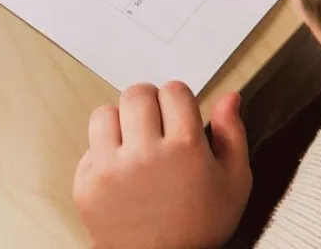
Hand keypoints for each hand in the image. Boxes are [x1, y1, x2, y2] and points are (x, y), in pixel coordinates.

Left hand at [73, 82, 250, 248]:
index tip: (178, 114)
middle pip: (137, 94)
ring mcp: (111, 168)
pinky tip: (121, 170)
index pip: (173, 90)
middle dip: (148, 103)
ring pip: (106, 113)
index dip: (177, 100)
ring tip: (134, 144)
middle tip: (155, 124)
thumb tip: (229, 97)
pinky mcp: (87, 183)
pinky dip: (103, 152)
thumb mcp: (234, 184)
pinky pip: (89, 146)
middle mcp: (145, 153)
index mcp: (185, 148)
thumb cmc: (199, 229)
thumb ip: (232, 135)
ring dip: (120, 123)